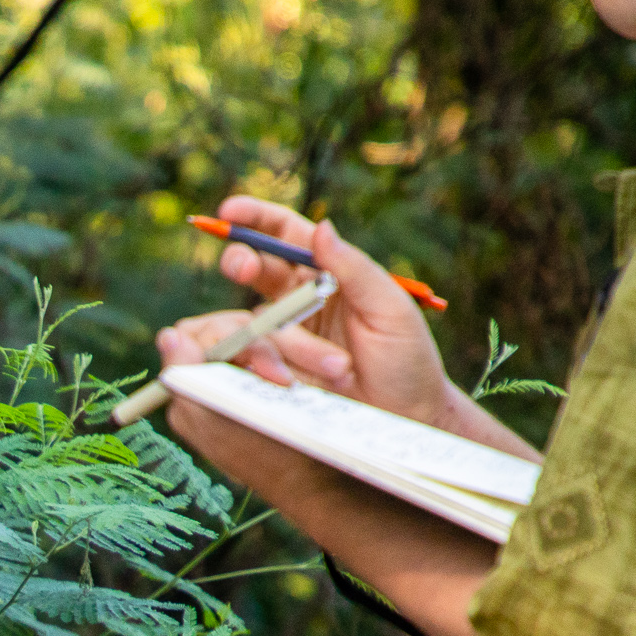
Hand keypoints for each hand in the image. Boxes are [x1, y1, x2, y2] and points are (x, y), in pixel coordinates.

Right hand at [164, 197, 459, 422]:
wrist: (404, 423)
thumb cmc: (408, 363)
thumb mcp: (390, 310)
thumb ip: (355, 269)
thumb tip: (320, 227)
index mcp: (330, 274)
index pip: (285, 234)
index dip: (255, 219)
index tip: (228, 213)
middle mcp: (300, 300)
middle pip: (256, 267)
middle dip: (241, 261)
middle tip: (240, 268)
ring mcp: (283, 337)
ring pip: (252, 319)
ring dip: (270, 337)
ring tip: (323, 365)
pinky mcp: (273, 373)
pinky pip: (249, 360)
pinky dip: (256, 365)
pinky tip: (282, 380)